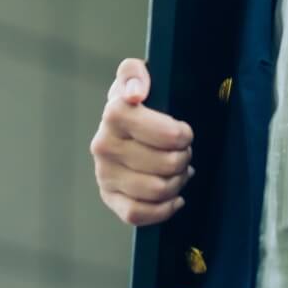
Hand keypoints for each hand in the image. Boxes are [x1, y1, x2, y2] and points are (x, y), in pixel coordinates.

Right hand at [89, 58, 196, 226]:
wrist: (120, 126)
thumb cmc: (138, 101)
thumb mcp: (136, 75)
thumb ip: (134, 72)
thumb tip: (135, 92)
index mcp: (114, 114)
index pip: (167, 135)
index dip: (182, 136)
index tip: (183, 132)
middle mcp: (104, 146)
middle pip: (167, 165)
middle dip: (183, 158)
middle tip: (183, 151)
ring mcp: (104, 174)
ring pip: (156, 190)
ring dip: (177, 182)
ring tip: (178, 170)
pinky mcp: (109, 198)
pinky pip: (138, 215)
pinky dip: (163, 209)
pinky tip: (173, 196)